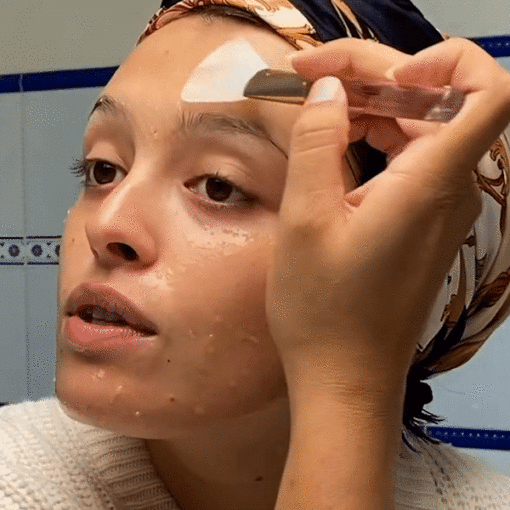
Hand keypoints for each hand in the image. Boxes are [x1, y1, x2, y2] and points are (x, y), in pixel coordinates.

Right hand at [266, 38, 509, 395]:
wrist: (346, 377)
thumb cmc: (323, 311)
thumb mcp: (304, 222)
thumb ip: (316, 145)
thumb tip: (328, 90)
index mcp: (429, 185)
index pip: (489, 92)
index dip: (448, 60)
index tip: (384, 71)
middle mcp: (449, 192)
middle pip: (437, 100)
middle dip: (376, 74)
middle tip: (310, 75)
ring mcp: (439, 210)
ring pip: (421, 128)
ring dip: (372, 106)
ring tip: (315, 105)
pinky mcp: (422, 225)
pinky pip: (409, 161)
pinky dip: (375, 139)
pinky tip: (336, 144)